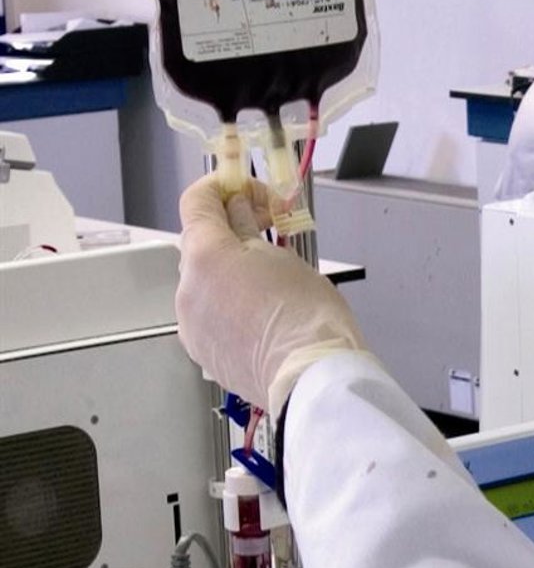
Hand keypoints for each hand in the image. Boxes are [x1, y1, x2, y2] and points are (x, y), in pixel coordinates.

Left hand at [176, 174, 368, 416]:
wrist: (311, 379)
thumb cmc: (308, 318)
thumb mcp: (286, 259)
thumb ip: (252, 230)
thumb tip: (241, 213)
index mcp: (205, 254)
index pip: (197, 201)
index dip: (223, 187)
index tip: (245, 190)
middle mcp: (187, 287)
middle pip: (201, 245)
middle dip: (233, 235)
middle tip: (272, 236)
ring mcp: (191, 323)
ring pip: (206, 284)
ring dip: (231, 275)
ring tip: (274, 287)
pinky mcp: (202, 351)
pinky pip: (211, 316)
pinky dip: (230, 308)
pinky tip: (264, 318)